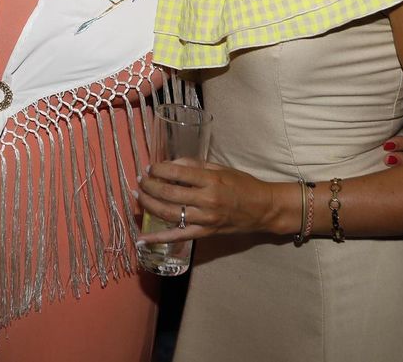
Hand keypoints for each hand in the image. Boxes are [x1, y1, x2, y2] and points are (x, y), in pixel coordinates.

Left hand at [135, 158, 284, 245]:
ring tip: (139, 197)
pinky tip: (142, 239)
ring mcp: (206, 219)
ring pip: (170, 214)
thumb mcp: (221, 168)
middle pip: (169, 194)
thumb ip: (195, 164)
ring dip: (149, 205)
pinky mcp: (206, 233)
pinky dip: (159, 238)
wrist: (263, 209)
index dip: (159, 170)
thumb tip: (171, 164)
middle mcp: (207, 200)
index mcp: (211, 180)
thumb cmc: (243, 184)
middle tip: (141, 181)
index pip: (178, 173)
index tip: (150, 167)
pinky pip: (178, 236)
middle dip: (150, 186)